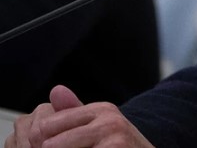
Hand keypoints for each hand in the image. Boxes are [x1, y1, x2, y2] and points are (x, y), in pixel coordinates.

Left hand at [4, 86, 153, 147]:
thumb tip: (55, 90)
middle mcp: (109, 122)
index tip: (44, 147)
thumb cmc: (121, 146)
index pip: (46, 126)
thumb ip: (74, 113)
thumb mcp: (102, 126)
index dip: (39, 143)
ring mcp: (113, 141)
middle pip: (49, 144)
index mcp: (101, 110)